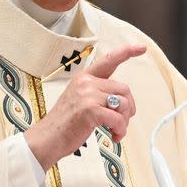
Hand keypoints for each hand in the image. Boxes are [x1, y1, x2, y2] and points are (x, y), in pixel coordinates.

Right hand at [24, 44, 146, 170]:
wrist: (46, 139)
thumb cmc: (65, 124)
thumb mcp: (79, 100)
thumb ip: (98, 94)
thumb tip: (122, 100)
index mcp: (84, 77)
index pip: (109, 60)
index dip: (127, 52)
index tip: (141, 47)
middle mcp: (86, 82)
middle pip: (124, 89)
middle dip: (128, 108)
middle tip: (121, 122)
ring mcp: (87, 95)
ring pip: (124, 104)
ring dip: (124, 121)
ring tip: (115, 130)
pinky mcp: (90, 110)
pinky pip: (118, 118)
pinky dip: (120, 130)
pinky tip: (114, 135)